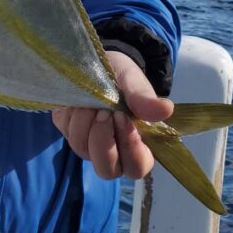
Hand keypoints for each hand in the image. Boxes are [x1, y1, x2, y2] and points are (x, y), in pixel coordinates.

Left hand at [52, 50, 173, 179]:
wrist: (101, 63)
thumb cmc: (124, 79)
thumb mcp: (135, 83)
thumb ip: (146, 99)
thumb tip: (166, 109)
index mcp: (137, 147)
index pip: (137, 166)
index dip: (130, 147)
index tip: (123, 118)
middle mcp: (113, 153)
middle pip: (106, 169)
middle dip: (102, 140)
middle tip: (104, 113)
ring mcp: (88, 145)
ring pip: (81, 149)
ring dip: (85, 123)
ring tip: (92, 100)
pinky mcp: (68, 131)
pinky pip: (66, 131)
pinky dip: (72, 114)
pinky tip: (80, 100)